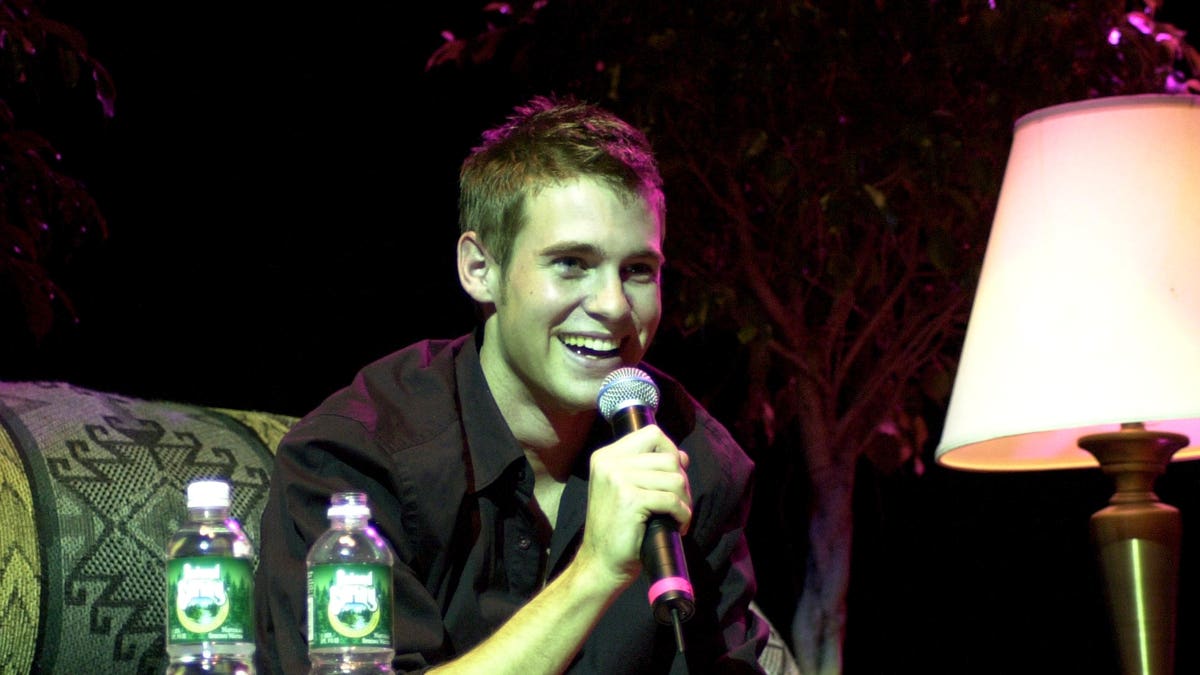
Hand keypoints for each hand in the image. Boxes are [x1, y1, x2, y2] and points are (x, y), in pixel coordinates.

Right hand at [577, 425, 691, 589]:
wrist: (600, 563)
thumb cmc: (618, 529)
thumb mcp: (628, 491)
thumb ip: (649, 469)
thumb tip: (682, 455)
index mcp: (606, 456)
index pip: (652, 433)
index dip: (670, 451)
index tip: (671, 476)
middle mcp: (609, 463)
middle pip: (668, 457)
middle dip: (682, 482)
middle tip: (677, 504)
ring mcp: (618, 479)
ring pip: (675, 477)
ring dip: (684, 500)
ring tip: (677, 516)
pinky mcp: (630, 499)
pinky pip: (672, 499)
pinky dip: (682, 515)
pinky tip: (677, 526)